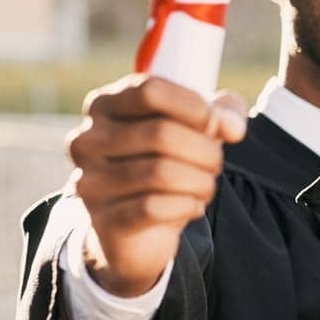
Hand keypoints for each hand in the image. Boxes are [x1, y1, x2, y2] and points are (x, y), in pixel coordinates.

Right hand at [67, 74, 246, 296]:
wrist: (141, 229)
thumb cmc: (170, 164)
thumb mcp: (195, 130)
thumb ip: (220, 113)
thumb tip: (232, 126)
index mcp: (104, 106)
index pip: (150, 91)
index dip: (195, 107)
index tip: (217, 126)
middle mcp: (87, 140)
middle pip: (162, 133)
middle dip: (207, 152)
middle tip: (215, 165)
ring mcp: (89, 181)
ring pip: (161, 173)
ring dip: (201, 182)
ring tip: (205, 187)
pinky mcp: (102, 219)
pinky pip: (155, 207)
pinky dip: (188, 206)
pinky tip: (191, 207)